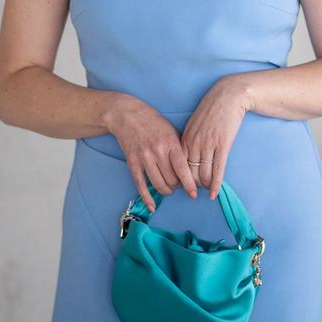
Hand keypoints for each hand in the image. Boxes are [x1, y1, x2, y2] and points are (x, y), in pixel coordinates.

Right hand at [105, 94, 198, 212]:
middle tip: (179, 184)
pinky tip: (152, 206)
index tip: (194, 194)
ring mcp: (144, 158)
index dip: (189, 184)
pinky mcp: (132, 163)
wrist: (127, 114)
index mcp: (170, 143)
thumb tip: (189, 169)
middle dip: (177, 186)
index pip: (182, 169)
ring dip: (166, 191)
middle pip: (171, 180)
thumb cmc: (152, 121)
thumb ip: (179, 148)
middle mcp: (157, 152)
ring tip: (169, 189)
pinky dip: (147, 198)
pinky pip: (141, 185)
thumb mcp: (171, 130)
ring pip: (158, 185)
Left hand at [180, 76, 248, 199]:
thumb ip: (189, 140)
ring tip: (207, 190)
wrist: (228, 95)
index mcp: (185, 138)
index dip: (181, 178)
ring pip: (204, 174)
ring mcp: (209, 145)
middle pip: (190, 173)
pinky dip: (216, 185)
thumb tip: (186, 157)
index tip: (184, 185)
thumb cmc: (211, 109)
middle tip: (196, 191)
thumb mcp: (194, 123)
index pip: (179, 166)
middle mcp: (194, 143)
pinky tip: (214, 194)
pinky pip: (218, 170)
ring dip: (205, 186)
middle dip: (192, 185)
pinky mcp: (223, 146)